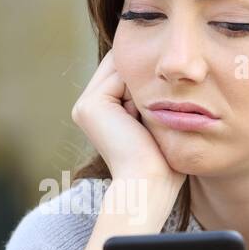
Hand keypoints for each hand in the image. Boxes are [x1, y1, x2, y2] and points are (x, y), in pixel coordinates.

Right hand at [71, 49, 183, 185]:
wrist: (148, 183)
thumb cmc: (161, 161)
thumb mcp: (155, 121)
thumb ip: (149, 94)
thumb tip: (160, 70)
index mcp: (99, 111)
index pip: (126, 72)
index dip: (148, 78)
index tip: (163, 106)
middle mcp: (87, 106)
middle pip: (122, 66)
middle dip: (145, 78)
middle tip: (156, 111)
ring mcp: (85, 105)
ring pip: (123, 67)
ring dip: (144, 85)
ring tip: (147, 118)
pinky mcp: (90, 105)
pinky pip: (121, 74)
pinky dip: (139, 90)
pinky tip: (140, 117)